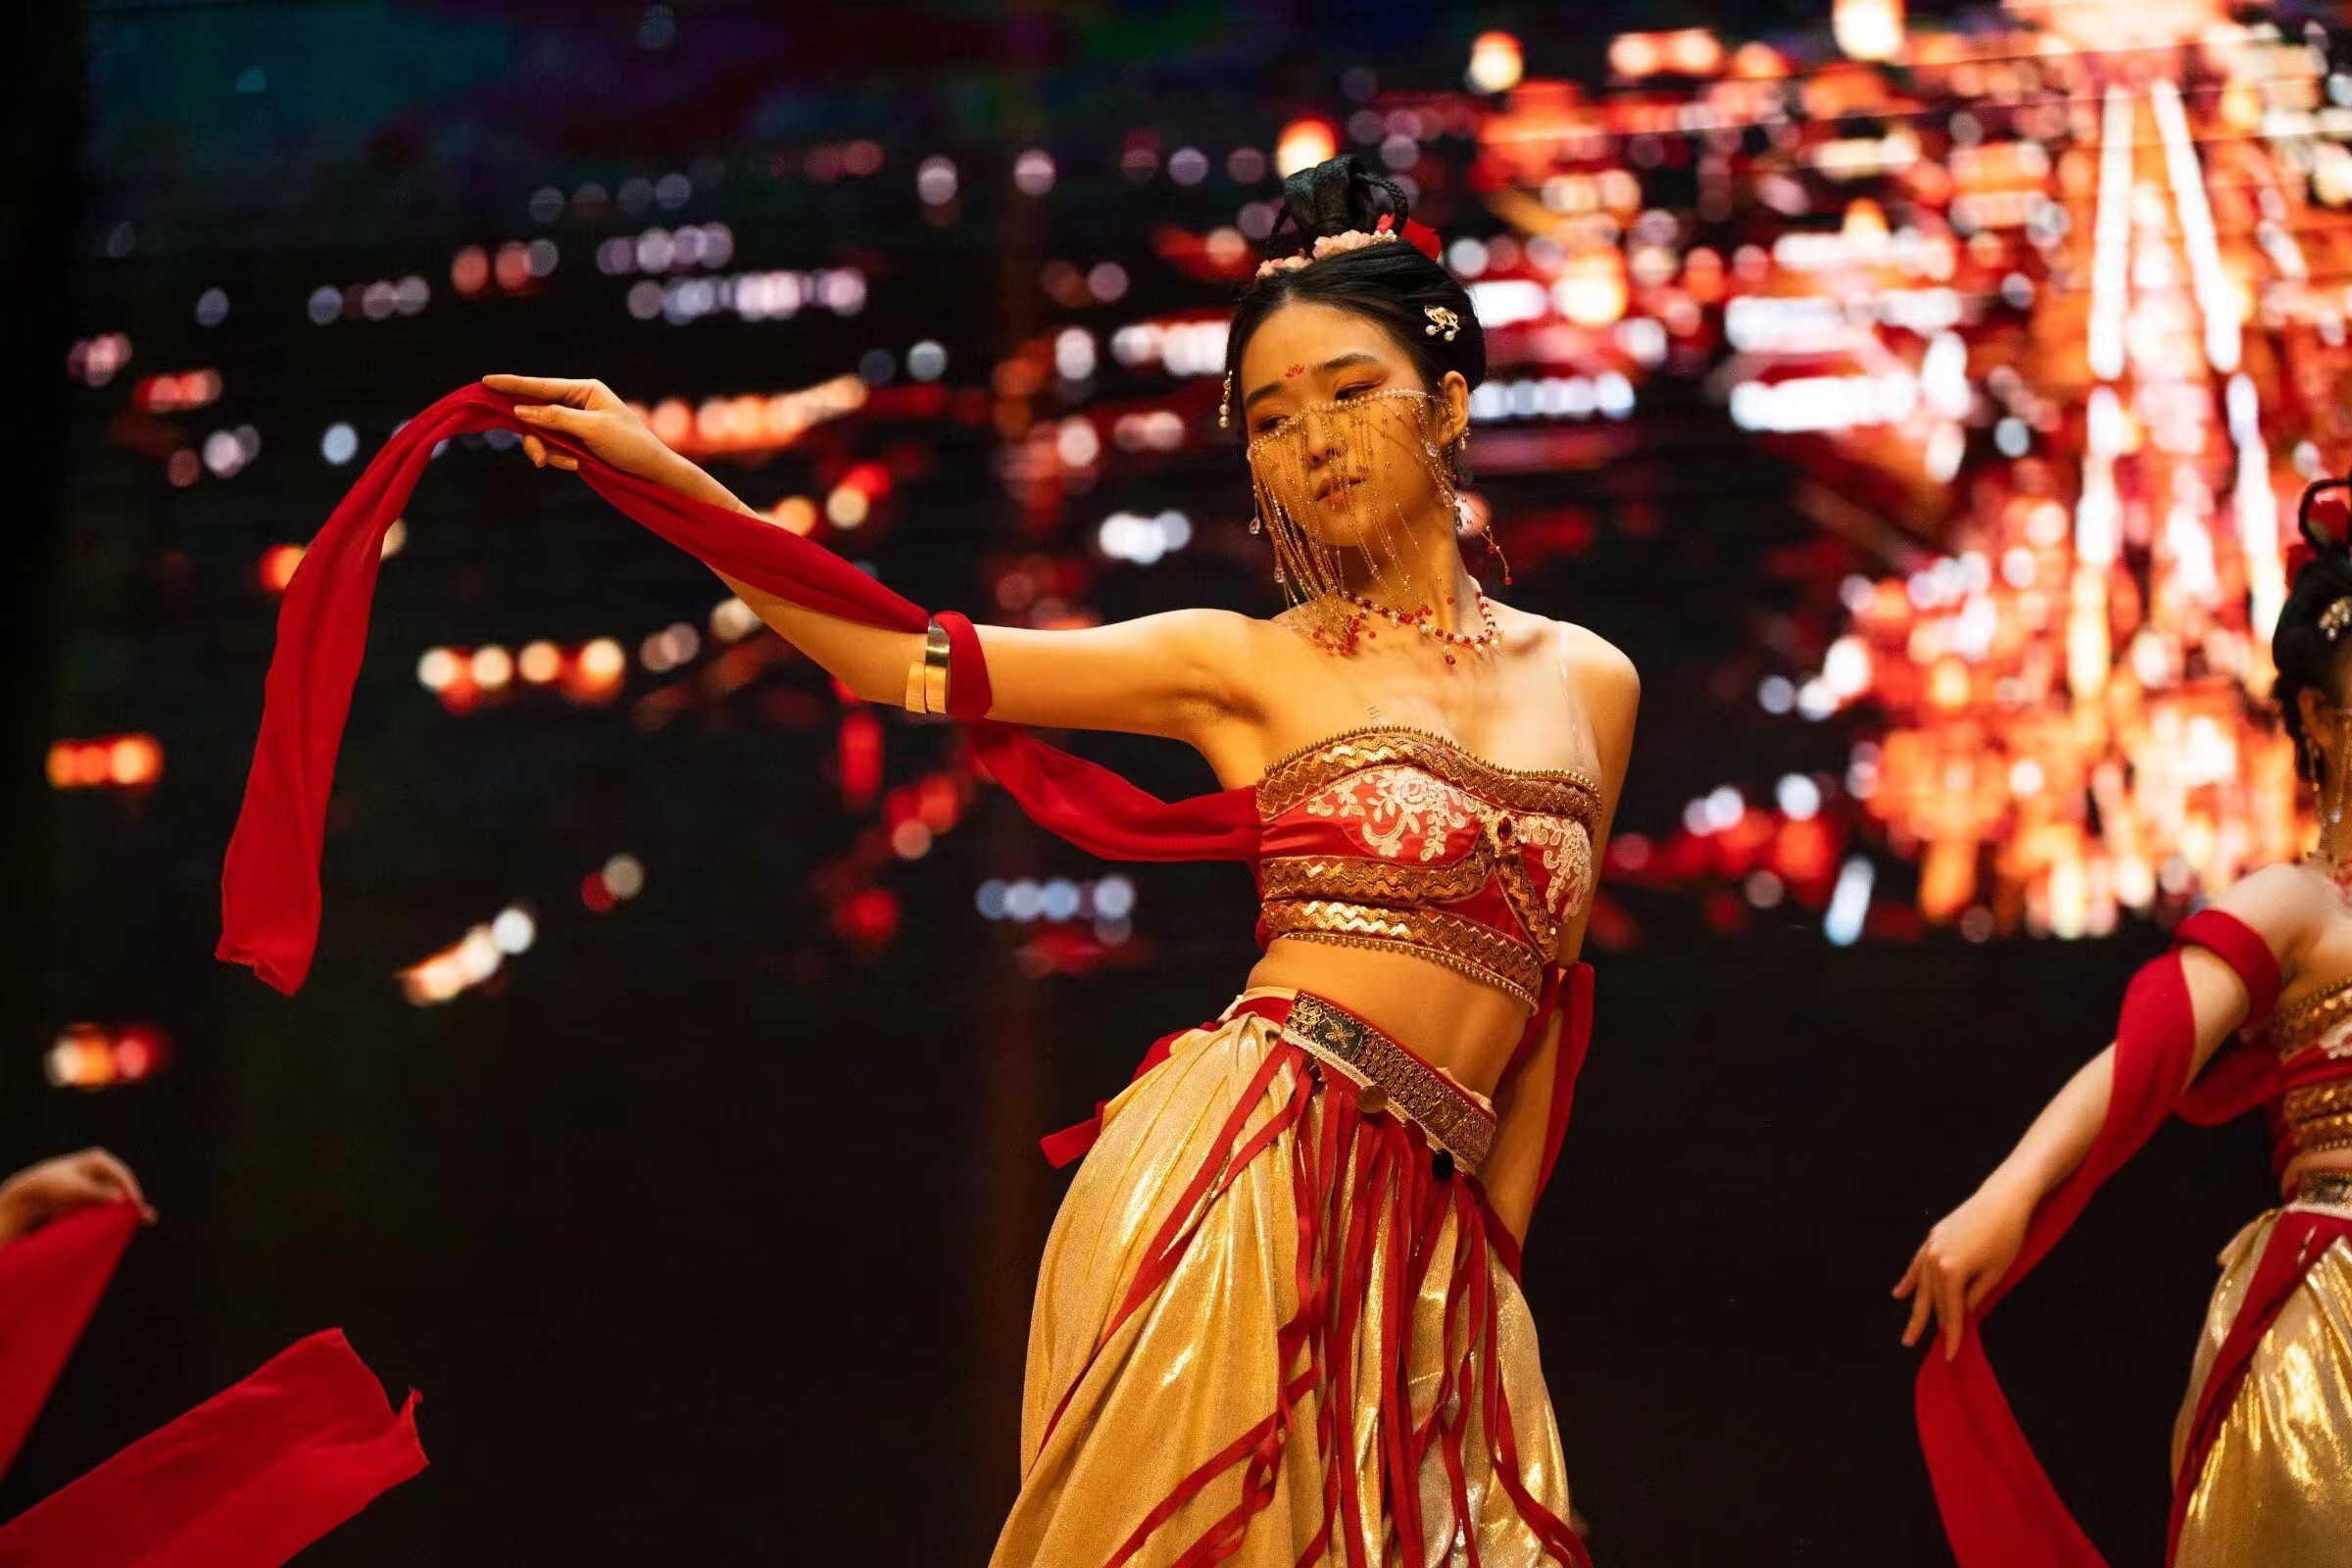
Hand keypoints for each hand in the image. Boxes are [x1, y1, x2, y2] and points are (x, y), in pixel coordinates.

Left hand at [0, 1148, 154, 1246]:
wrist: (31, 1195)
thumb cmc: (52, 1187)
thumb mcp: (76, 1189)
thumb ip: (99, 1193)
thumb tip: (120, 1198)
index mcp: (99, 1160)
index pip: (122, 1175)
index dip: (131, 1190)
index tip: (136, 1206)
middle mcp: (102, 1171)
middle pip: (123, 1186)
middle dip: (133, 1202)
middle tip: (146, 1217)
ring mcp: (99, 1183)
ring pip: (119, 1197)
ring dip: (128, 1209)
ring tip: (144, 1220)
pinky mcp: (95, 1197)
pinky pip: (111, 1205)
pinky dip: (119, 1213)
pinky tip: (129, 1222)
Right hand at [480, 374, 677, 482]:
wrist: (652, 471)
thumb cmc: (630, 444)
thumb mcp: (592, 430)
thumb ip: (556, 419)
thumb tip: (520, 412)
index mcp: (585, 390)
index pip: (542, 385)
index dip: (513, 385)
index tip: (487, 381)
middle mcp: (577, 403)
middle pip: (535, 413)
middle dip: (534, 436)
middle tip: (536, 457)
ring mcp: (575, 423)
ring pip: (541, 434)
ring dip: (548, 452)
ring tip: (570, 464)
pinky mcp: (575, 443)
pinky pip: (553, 448)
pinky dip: (559, 459)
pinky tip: (578, 466)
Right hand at [1894, 1175, 2034, 1359]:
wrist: (2002, 1201)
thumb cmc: (2006, 1237)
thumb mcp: (1995, 1273)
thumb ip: (1976, 1296)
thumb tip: (1964, 1314)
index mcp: (1952, 1272)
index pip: (1951, 1312)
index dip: (1953, 1336)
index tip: (1951, 1355)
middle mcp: (1935, 1261)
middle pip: (1932, 1301)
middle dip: (1926, 1325)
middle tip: (1913, 1345)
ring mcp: (1931, 1248)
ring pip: (1921, 1286)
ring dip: (1916, 1308)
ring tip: (1908, 1330)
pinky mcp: (1932, 1239)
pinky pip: (1917, 1265)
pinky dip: (1908, 1280)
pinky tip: (1899, 1293)